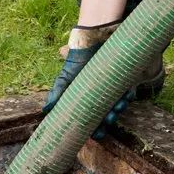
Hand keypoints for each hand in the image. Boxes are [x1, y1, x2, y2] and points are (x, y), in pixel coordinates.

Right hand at [43, 22, 135, 139]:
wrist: (92, 39)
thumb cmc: (77, 60)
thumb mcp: (65, 77)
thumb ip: (57, 92)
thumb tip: (45, 110)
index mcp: (88, 99)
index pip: (92, 118)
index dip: (95, 127)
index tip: (95, 135)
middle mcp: (102, 96)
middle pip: (107, 114)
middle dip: (107, 122)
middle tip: (106, 124)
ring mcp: (114, 88)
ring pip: (118, 104)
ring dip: (118, 110)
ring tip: (115, 111)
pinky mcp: (125, 78)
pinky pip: (128, 90)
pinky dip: (127, 95)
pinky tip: (125, 97)